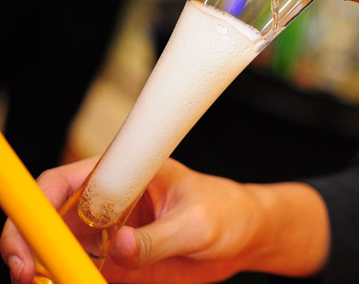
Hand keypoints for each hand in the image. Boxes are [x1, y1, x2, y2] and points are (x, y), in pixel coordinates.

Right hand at [2, 157, 329, 283]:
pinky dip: (72, 282)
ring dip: (45, 270)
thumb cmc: (228, 211)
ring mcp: (105, 236)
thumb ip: (158, 238)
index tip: (32, 232)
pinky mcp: (113, 264)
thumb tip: (120, 247)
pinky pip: (80, 274)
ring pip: (55, 252)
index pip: (64, 182)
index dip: (37, 204)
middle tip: (26, 272)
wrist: (245, 237)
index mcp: (123, 174)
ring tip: (47, 283)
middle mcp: (105, 204)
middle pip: (45, 219)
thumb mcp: (198, 223)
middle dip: (26, 243)